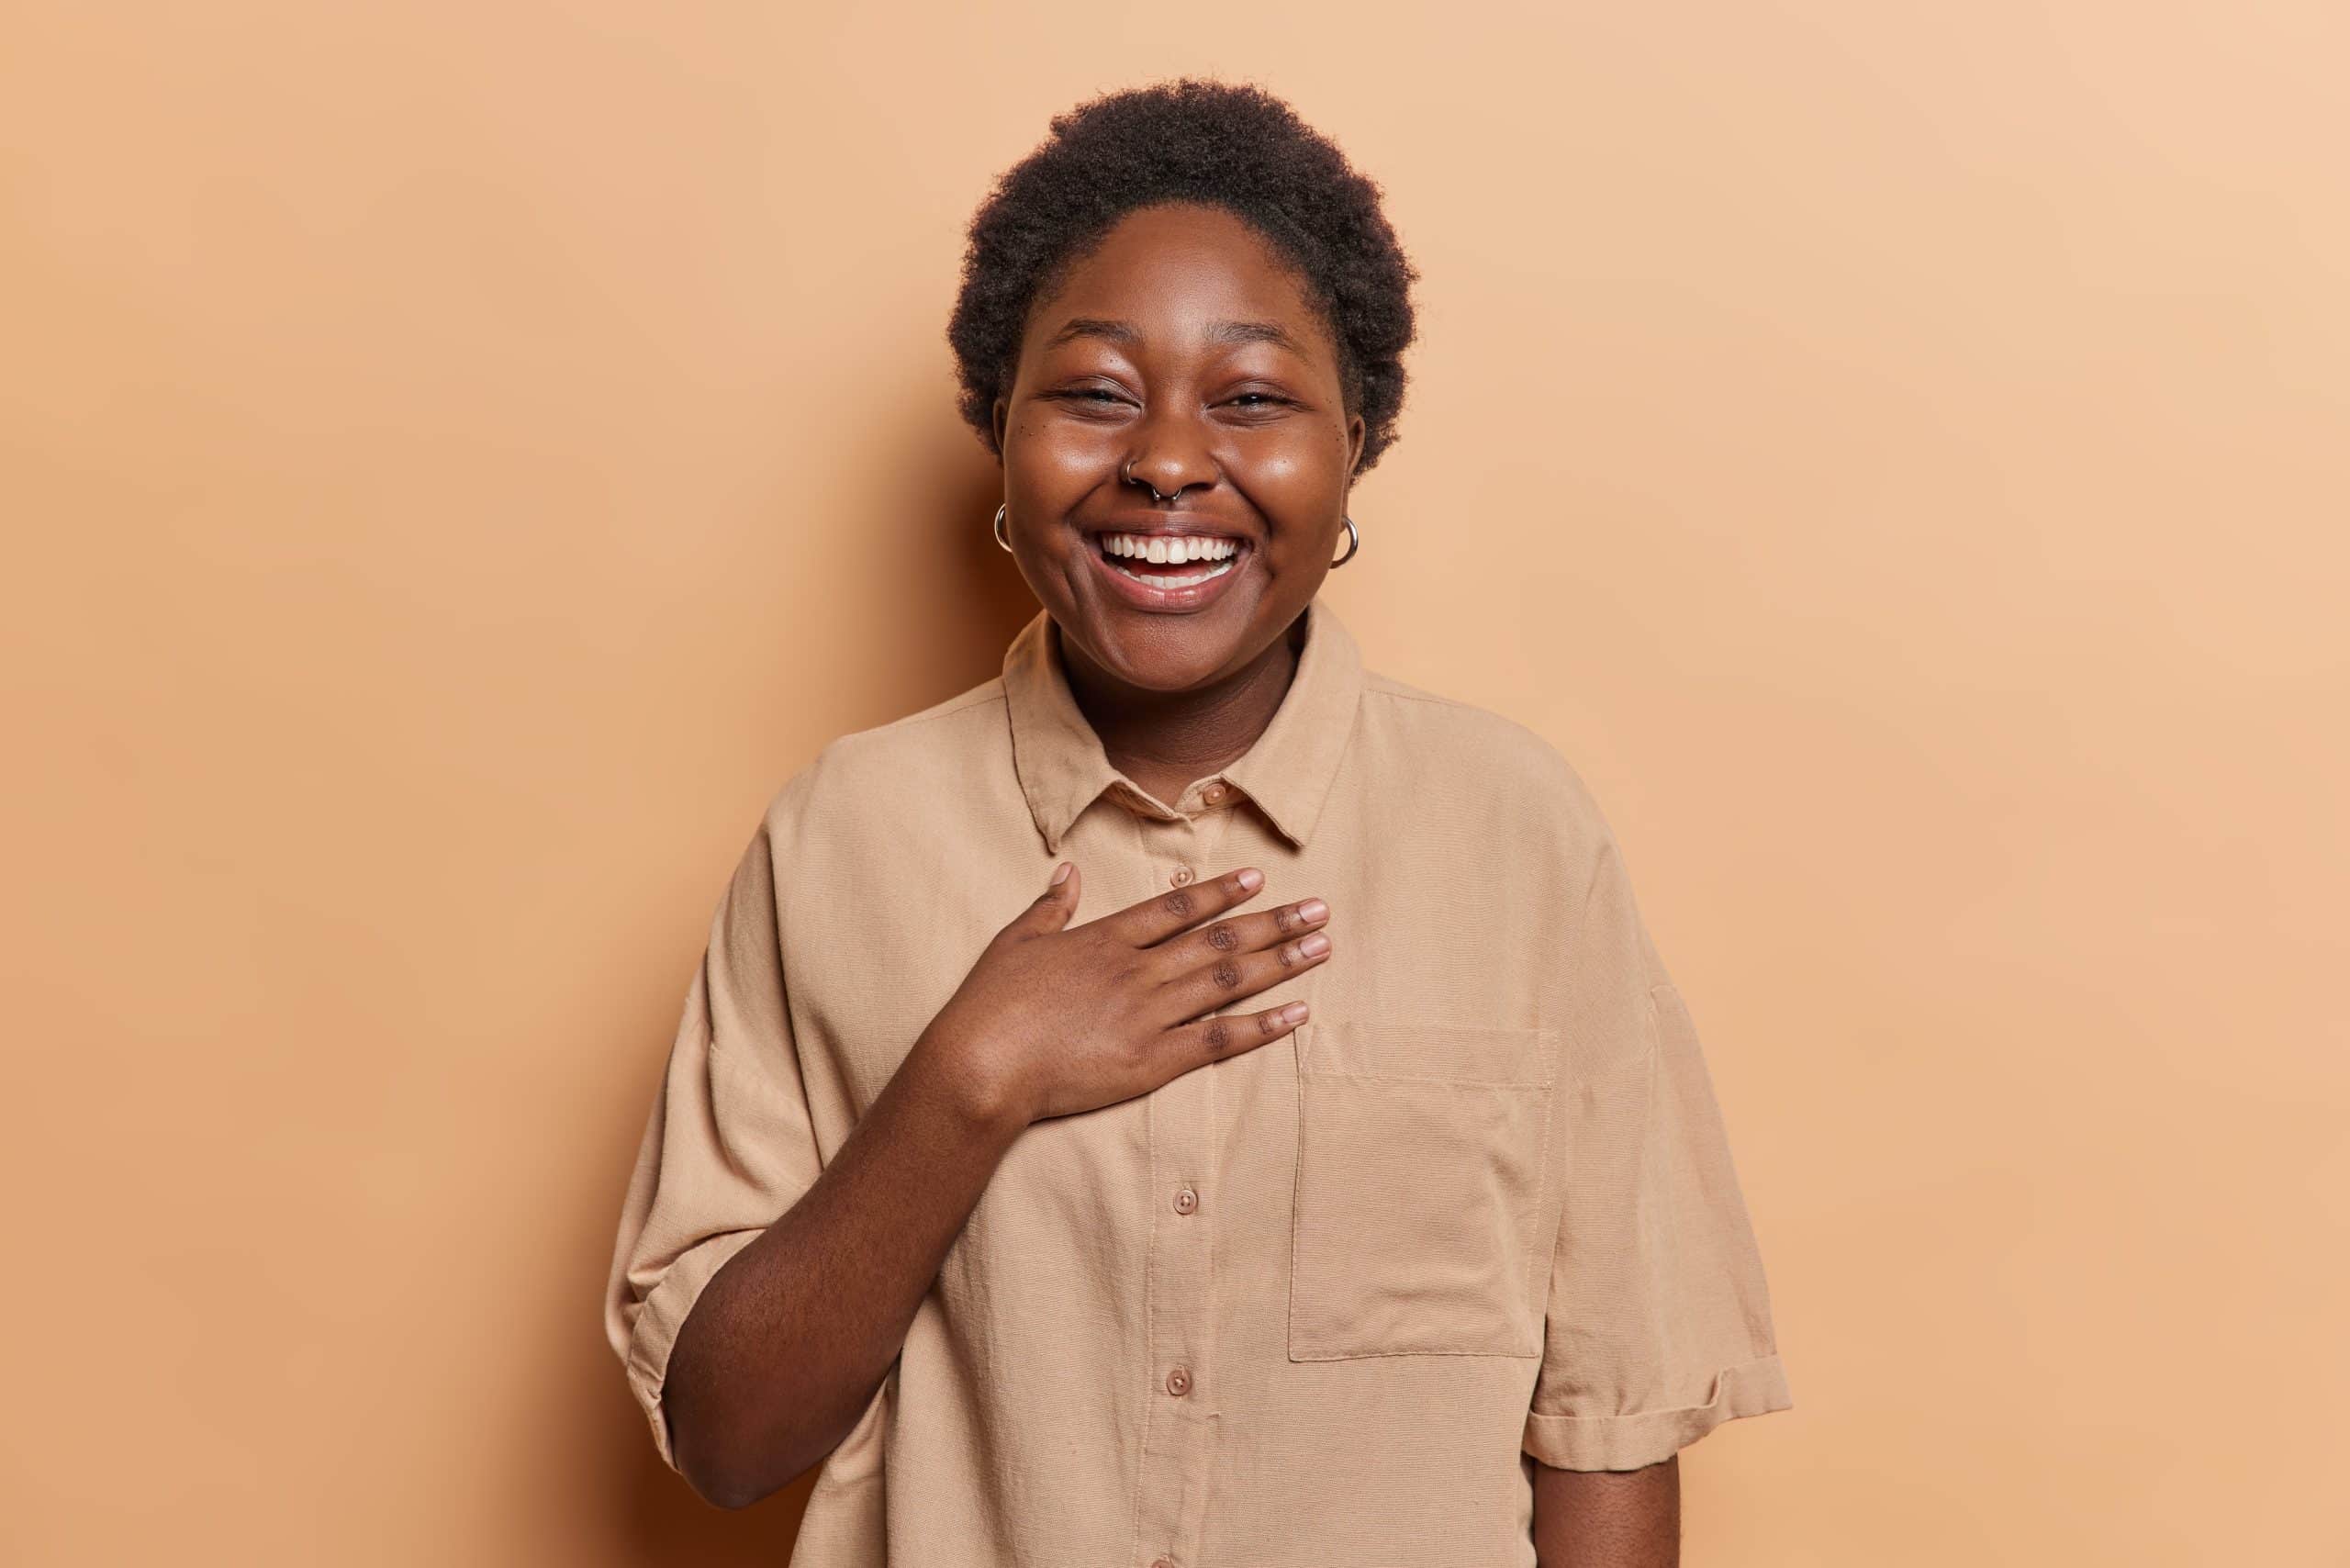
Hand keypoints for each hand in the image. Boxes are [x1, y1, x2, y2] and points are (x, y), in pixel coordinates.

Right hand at [919, 862, 1331, 1127]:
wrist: (982, 1065)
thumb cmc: (989, 1006)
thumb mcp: (1014, 943)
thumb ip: (1049, 907)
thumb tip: (1066, 872)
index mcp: (1105, 940)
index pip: (1176, 909)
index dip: (1220, 892)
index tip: (1258, 879)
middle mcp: (1138, 971)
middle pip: (1219, 941)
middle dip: (1274, 923)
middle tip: (1319, 910)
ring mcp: (1150, 1014)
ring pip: (1229, 982)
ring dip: (1281, 962)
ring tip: (1322, 947)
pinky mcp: (1154, 1061)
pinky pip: (1220, 1040)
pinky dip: (1262, 1026)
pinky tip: (1297, 1013)